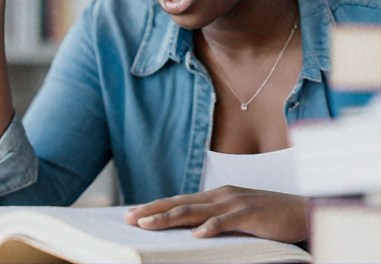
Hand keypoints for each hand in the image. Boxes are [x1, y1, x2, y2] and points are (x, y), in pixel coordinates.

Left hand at [124, 186, 308, 242]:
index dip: (156, 206)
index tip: (134, 213)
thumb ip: (216, 219)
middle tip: (128, 218)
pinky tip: (197, 236)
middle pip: (180, 203)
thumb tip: (192, 231)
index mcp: (216, 196)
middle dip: (152, 210)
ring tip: (147, 225)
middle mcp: (220, 195)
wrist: (302, 210)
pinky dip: (210, 228)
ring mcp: (234, 203)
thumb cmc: (269, 216)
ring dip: (169, 217)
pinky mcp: (250, 214)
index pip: (179, 200)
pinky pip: (226, 221)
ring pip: (195, 211)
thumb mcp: (237, 216)